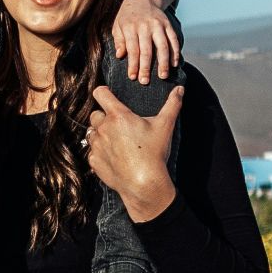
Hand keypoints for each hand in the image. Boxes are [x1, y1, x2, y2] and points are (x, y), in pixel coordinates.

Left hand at [86, 86, 182, 220]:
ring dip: (100, 134)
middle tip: (120, 126)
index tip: (108, 95)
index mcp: (118, 116)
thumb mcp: (165, 126)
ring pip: (92, 133)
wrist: (144, 183)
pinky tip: (114, 156)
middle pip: (95, 114)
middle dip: (104, 117)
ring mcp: (96, 145)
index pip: (100, 93)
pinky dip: (100, 152)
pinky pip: (92, 151)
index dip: (103, 92)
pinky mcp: (94, 160)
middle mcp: (103, 128)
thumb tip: (179, 89)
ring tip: (117, 142)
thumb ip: (172, 105)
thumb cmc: (154, 153)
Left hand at [111, 0, 180, 82]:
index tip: (133, 77)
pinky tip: (174, 64)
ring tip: (163, 76)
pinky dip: (175, 52)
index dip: (132, 64)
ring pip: (163, 46)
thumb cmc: (127, 17)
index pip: (132, 49)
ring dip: (163, 62)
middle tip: (145, 82)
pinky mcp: (168, 25)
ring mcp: (158, 25)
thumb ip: (119, 40)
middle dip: (146, 67)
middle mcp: (145, 27)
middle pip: (147, 50)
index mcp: (130, 27)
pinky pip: (173, 40)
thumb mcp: (118, 26)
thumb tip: (120, 56)